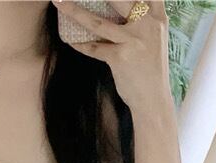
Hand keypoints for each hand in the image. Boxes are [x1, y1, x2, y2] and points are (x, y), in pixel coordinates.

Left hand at [52, 1, 170, 113]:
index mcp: (157, 17)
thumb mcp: (154, 39)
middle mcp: (147, 24)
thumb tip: (119, 6)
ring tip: (58, 2)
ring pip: (97, 21)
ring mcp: (133, 40)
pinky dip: (80, 44)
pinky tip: (69, 39)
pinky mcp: (120, 58)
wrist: (153, 100)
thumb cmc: (150, 70)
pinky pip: (94, 48)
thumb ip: (143, 20)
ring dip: (74, 11)